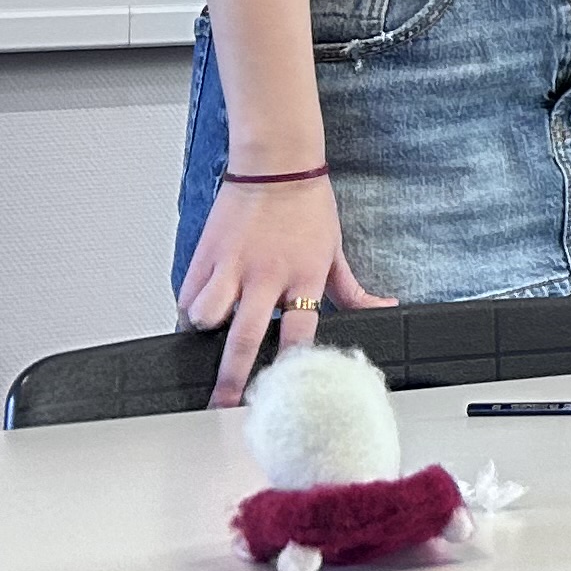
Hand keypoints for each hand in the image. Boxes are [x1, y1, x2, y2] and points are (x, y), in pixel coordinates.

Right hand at [177, 171, 386, 406]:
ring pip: (207, 316)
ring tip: (210, 340)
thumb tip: (383, 310)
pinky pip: (187, 296)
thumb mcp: (336, 252)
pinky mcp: (205, 255)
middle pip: (247, 338)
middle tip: (225, 404)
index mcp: (303, 277)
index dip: (290, 365)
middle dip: (234, 377)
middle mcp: (266, 276)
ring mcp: (232, 266)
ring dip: (207, 332)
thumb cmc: (308, 208)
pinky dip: (189, 311)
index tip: (283, 392)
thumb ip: (354, 291)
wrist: (277, 166)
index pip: (299, 333)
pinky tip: (197, 315)